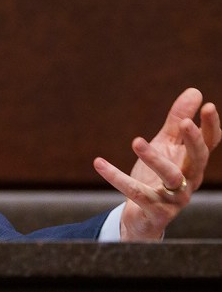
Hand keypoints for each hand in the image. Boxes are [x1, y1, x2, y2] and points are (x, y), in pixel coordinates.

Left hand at [93, 88, 220, 240]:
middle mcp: (189, 180)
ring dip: (154, 158)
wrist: (142, 217)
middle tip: (185, 123)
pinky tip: (99, 162)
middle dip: (193, 140)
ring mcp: (174, 198)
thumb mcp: (166, 146)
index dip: (211, 126)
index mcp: (192, 163)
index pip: (209, 144)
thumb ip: (177, 122)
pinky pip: (135, 193)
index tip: (209, 106)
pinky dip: (116, 177)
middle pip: (197, 159)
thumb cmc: (157, 178)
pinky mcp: (154, 211)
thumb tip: (195, 92)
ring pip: (170, 177)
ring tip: (136, 141)